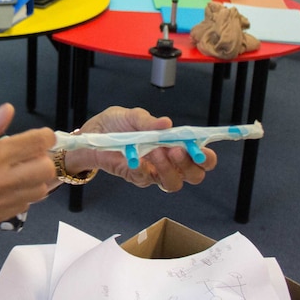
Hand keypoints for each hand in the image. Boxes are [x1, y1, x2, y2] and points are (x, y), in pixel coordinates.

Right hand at [0, 104, 54, 226]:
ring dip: (36, 177)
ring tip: (21, 168)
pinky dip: (23, 193)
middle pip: (45, 171)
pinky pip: (23, 206)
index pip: (35, 145)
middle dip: (43, 157)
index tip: (43, 135)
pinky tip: (9, 183)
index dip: (44, 136)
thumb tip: (9, 111)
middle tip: (30, 152)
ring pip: (38, 191)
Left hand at [65, 106, 216, 192]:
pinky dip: (142, 169)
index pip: (201, 156)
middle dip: (190, 166)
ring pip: (173, 183)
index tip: (203, 150)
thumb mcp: (132, 116)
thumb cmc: (115, 124)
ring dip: (168, 168)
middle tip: (177, 151)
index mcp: (174, 143)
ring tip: (156, 152)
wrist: (92, 133)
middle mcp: (168, 160)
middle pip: (194, 175)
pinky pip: (145, 180)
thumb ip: (148, 121)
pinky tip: (136, 159)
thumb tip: (166, 123)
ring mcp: (153, 171)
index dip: (207, 157)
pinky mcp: (136, 177)